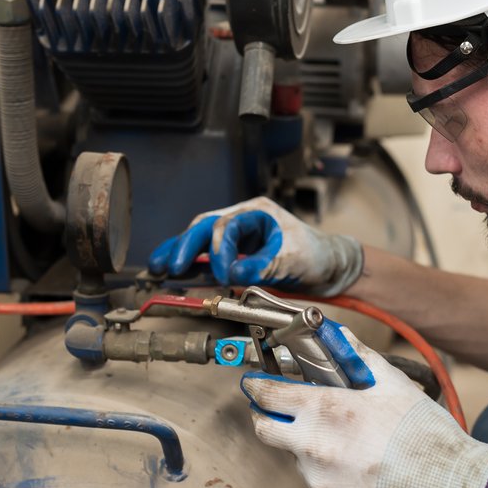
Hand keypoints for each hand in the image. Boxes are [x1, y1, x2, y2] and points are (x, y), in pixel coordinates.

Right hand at [147, 196, 363, 296]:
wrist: (330, 267)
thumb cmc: (317, 255)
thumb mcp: (294, 260)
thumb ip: (264, 265)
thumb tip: (235, 274)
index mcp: (258, 213)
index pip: (227, 225)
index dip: (220, 250)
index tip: (224, 274)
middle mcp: (243, 220)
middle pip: (204, 227)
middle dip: (184, 246)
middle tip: (169, 266)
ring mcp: (237, 236)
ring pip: (200, 238)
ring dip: (179, 252)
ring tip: (158, 266)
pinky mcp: (235, 253)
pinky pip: (206, 254)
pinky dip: (189, 262)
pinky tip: (171, 269)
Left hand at [240, 323, 487, 487]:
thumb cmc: (425, 435)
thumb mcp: (392, 385)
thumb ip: (356, 358)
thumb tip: (336, 336)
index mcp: (326, 410)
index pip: (267, 395)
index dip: (258, 387)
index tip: (256, 386)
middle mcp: (313, 448)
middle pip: (265, 429)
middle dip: (270, 419)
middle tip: (289, 415)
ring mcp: (317, 484)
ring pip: (299, 462)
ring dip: (316, 454)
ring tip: (357, 453)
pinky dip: (334, 484)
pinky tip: (364, 478)